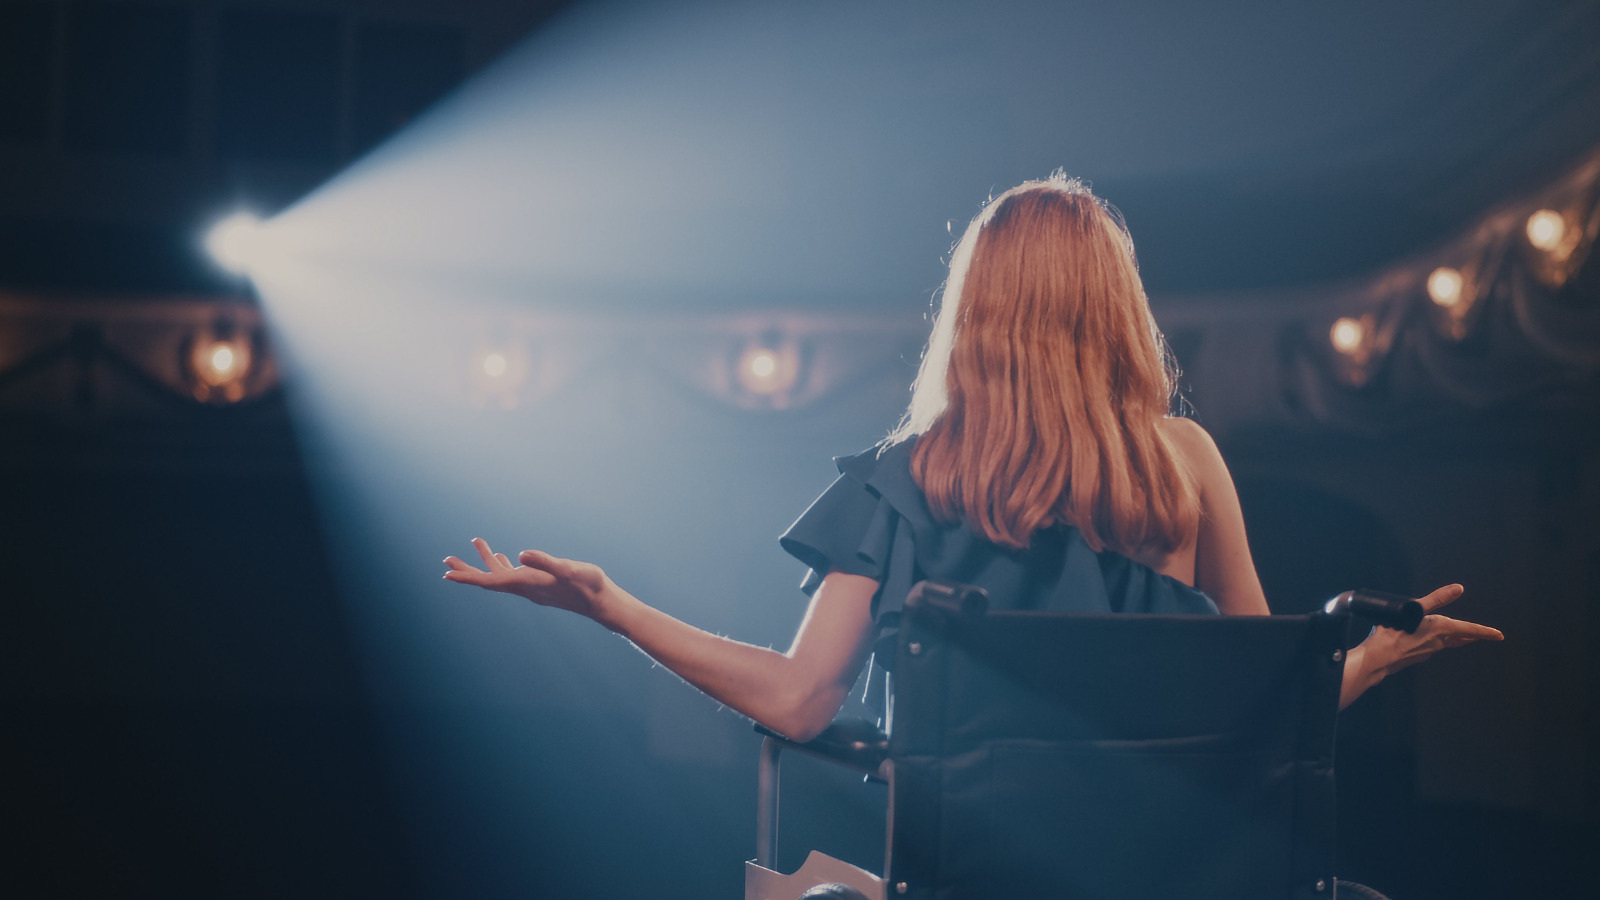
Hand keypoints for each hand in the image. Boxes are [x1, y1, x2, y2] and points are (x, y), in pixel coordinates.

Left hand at [443, 537, 614, 621]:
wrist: (602, 601)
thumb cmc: (587, 585)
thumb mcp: (567, 569)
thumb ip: (545, 562)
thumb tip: (521, 555)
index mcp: (526, 583)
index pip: (490, 582)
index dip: (468, 577)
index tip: (446, 574)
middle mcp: (525, 587)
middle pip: (489, 579)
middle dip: (468, 570)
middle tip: (446, 561)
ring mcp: (532, 586)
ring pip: (501, 574)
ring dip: (486, 560)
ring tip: (476, 541)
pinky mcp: (540, 584)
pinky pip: (514, 574)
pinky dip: (504, 563)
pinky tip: (503, 556)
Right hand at [1358, 583, 1503, 682]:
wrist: (1378, 659)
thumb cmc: (1395, 633)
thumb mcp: (1416, 610)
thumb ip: (1437, 599)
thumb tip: (1459, 588)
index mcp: (1440, 629)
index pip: (1470, 630)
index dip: (1485, 632)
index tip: (1499, 635)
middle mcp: (1437, 642)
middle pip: (1458, 639)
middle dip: (1469, 637)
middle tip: (1480, 637)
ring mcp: (1427, 652)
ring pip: (1443, 643)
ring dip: (1449, 639)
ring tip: (1453, 635)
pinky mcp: (1415, 656)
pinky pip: (1427, 647)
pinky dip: (1428, 641)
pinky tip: (1418, 639)